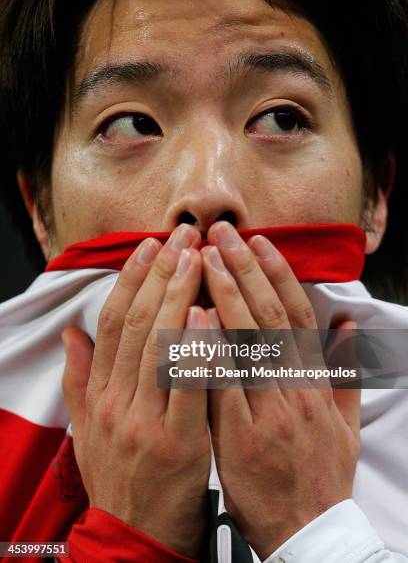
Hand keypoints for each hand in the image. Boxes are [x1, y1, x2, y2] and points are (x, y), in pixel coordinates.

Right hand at [61, 224, 210, 557]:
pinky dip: (195, 349)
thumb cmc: (119, 475)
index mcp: (100, 394)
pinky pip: (187, 389)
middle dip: (161, 274)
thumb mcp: (87, 429)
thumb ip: (79, 379)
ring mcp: (145, 422)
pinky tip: (208, 314)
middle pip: (138, 325)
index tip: (150, 244)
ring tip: (198, 257)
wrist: (135, 535)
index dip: (132, 279)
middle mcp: (117, 402)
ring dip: (178, 297)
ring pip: (158, 348)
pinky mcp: (177, 443)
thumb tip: (70, 333)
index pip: (113, 322)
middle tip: (183, 235)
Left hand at [201, 221, 359, 558]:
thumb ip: (345, 370)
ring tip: (202, 258)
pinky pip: (224, 385)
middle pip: (267, 317)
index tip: (258, 241)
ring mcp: (268, 410)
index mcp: (315, 381)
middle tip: (220, 233)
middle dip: (243, 269)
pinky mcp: (240, 436)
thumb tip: (346, 325)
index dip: (276, 274)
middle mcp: (294, 387)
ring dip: (223, 295)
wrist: (307, 530)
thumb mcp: (345, 422)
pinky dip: (211, 348)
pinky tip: (194, 316)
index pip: (295, 314)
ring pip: (245, 343)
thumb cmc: (321, 472)